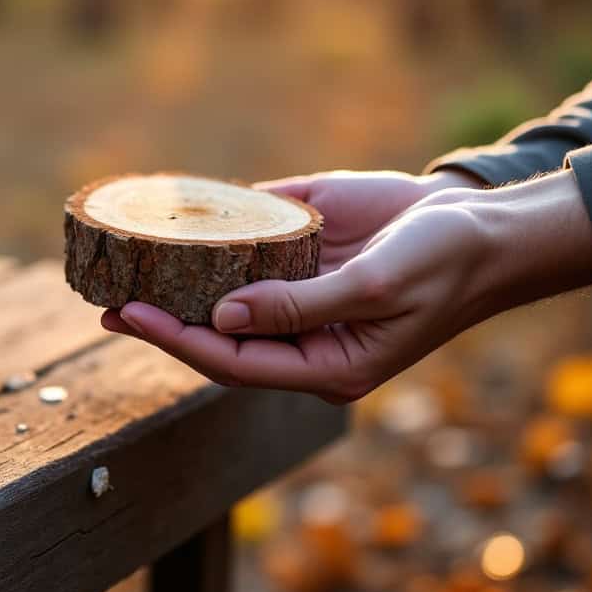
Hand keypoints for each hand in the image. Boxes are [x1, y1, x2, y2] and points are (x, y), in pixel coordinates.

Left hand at [103, 172, 591, 402]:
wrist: (487, 226)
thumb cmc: (445, 265)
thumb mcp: (376, 287)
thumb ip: (301, 306)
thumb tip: (225, 317)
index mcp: (325, 365)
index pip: (233, 362)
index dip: (178, 340)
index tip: (128, 315)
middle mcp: (305, 336)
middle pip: (219, 338)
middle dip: (162, 321)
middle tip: (104, 301)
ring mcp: (302, 296)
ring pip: (228, 299)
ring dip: (179, 286)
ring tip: (121, 269)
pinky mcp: (307, 256)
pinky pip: (251, 254)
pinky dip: (213, 245)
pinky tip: (173, 233)